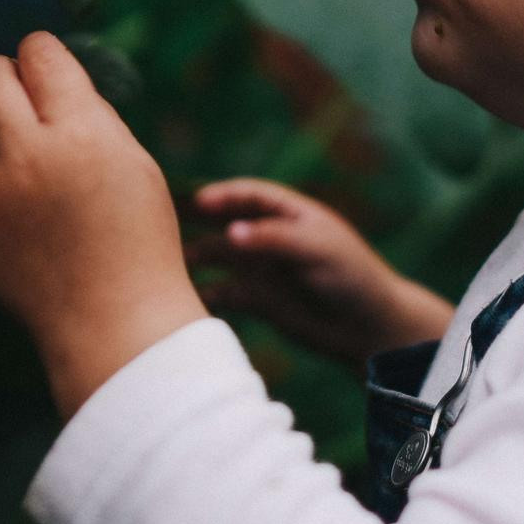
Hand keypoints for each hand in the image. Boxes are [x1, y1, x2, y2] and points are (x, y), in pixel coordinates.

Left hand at [0, 33, 205, 418]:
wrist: (113, 321)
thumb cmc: (136, 238)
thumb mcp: (133, 161)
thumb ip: (86, 113)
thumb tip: (42, 74)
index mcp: (80, 133)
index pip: (39, 54)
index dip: (43, 53)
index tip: (46, 66)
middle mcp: (27, 157)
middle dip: (4, 77)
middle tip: (21, 97)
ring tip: (6, 142)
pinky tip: (2, 191)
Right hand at [185, 178, 451, 372]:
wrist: (368, 328)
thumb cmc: (351, 278)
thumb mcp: (317, 251)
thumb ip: (273, 239)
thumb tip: (230, 231)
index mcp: (289, 214)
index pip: (247, 195)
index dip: (222, 196)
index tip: (198, 204)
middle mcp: (269, 236)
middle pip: (223, 221)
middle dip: (192, 220)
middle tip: (156, 224)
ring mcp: (260, 267)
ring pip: (216, 256)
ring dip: (191, 259)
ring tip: (160, 266)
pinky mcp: (257, 299)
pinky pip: (221, 292)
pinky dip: (201, 295)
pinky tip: (180, 302)